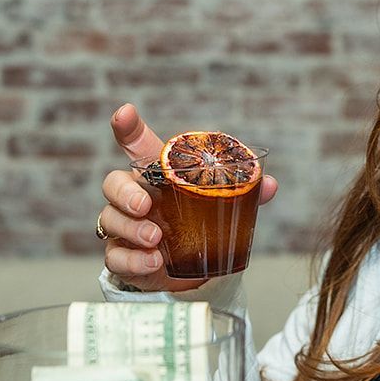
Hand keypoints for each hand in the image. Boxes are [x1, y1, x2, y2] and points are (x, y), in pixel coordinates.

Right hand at [99, 103, 277, 292]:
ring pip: (110, 220)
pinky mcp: (122, 255)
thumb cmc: (195, 222)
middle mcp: (133, 196)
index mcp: (155, 175)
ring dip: (132, 229)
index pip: (136, 145)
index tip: (124, 113)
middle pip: (113, 183)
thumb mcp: (217, 205)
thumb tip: (269, 184)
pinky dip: (133, 260)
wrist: (187, 267)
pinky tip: (153, 262)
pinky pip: (116, 256)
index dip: (127, 127)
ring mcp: (123, 226)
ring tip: (156, 239)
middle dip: (125, 193)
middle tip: (145, 205)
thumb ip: (241, 193)